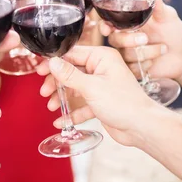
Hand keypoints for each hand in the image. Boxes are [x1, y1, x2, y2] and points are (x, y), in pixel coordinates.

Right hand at [36, 45, 151, 145]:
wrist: (141, 127)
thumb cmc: (123, 103)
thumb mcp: (92, 87)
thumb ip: (70, 75)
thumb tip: (52, 62)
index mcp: (102, 57)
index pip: (72, 54)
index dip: (55, 62)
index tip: (40, 70)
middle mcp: (102, 68)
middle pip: (72, 71)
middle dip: (57, 82)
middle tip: (44, 92)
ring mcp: (101, 85)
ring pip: (75, 88)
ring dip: (62, 97)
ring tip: (51, 106)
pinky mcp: (101, 101)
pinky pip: (82, 104)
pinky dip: (72, 112)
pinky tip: (62, 122)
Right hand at [100, 0, 181, 79]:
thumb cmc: (173, 32)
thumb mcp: (167, 15)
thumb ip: (157, 2)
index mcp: (127, 23)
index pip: (108, 22)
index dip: (104, 26)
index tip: (108, 28)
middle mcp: (124, 38)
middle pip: (114, 40)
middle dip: (129, 40)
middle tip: (145, 38)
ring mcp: (127, 55)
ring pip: (125, 55)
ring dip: (146, 52)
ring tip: (163, 48)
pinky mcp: (133, 69)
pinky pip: (132, 69)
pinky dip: (145, 65)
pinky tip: (155, 62)